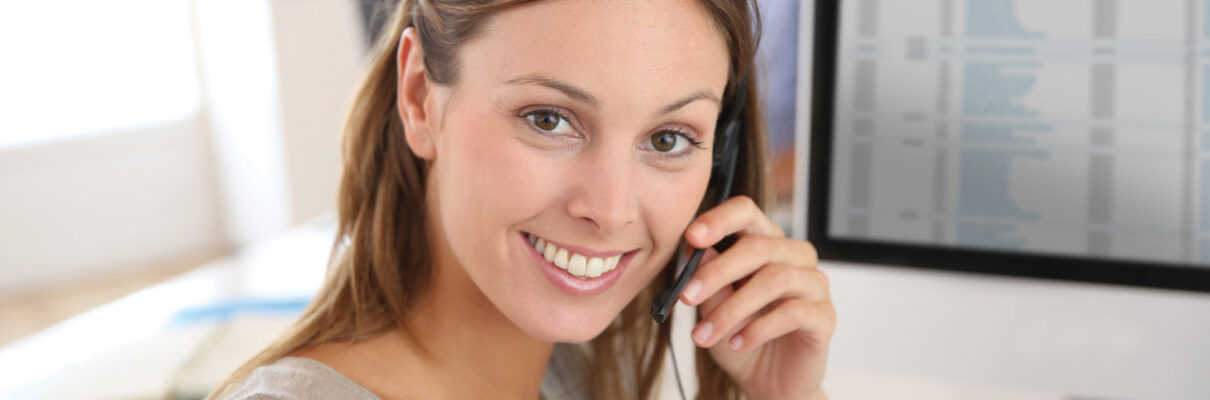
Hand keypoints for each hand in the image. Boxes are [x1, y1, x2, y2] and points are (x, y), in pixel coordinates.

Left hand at [679, 195, 833, 399]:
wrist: (767, 381)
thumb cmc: (740, 336)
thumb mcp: (713, 308)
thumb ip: (709, 278)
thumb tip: (694, 250)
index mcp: (765, 243)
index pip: (747, 212)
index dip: (720, 219)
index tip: (692, 237)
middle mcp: (794, 256)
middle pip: (759, 246)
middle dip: (718, 272)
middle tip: (687, 296)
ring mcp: (814, 284)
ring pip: (775, 279)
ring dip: (733, 308)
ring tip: (706, 334)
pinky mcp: (825, 315)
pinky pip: (793, 312)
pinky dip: (758, 328)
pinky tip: (738, 343)